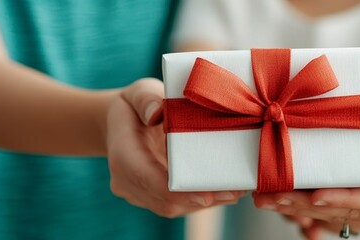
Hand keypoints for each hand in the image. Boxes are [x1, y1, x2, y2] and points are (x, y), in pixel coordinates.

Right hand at [106, 78, 244, 216]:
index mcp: (121, 154)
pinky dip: (202, 199)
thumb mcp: (139, 92)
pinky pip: (177, 205)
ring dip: (206, 202)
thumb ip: (147, 99)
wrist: (124, 123)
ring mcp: (139, 193)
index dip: (175, 191)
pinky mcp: (153, 197)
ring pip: (173, 207)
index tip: (205, 196)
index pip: (146, 178)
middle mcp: (126, 181)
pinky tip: (227, 190)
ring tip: (238, 190)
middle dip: (200, 199)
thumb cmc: (135, 105)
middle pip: (164, 200)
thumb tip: (158, 114)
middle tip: (235, 191)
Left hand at [253, 114, 359, 233]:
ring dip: (301, 209)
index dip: (343, 198)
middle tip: (270, 196)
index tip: (313, 194)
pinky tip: (282, 198)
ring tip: (267, 197)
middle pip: (348, 212)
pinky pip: (339, 215)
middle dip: (306, 206)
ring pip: (339, 217)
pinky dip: (310, 208)